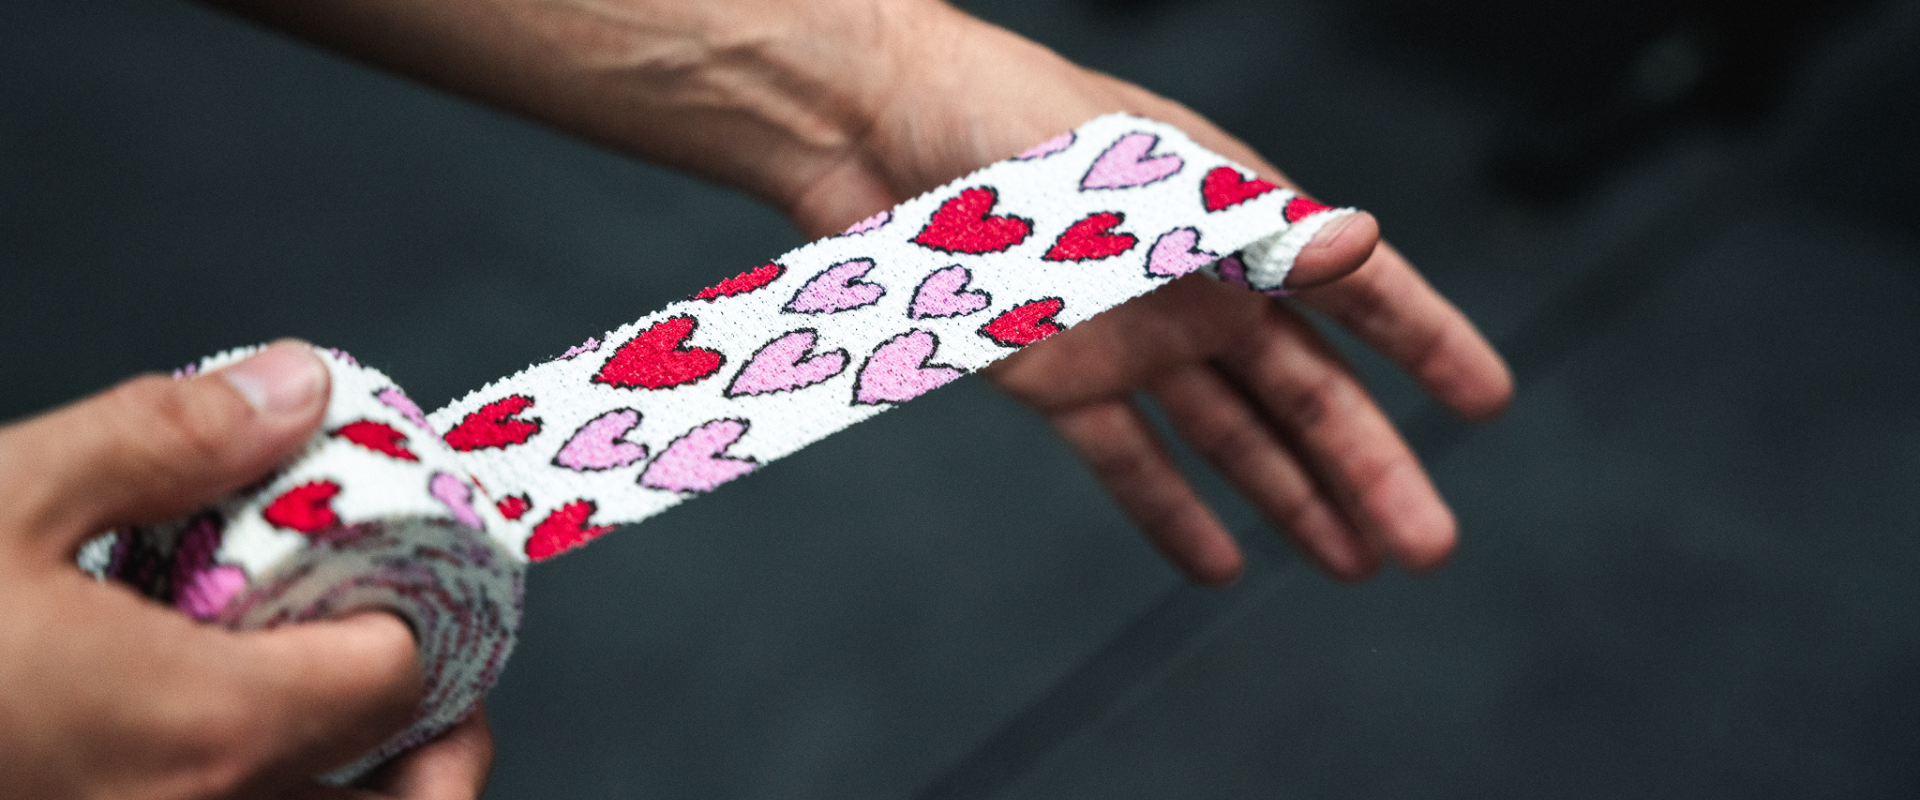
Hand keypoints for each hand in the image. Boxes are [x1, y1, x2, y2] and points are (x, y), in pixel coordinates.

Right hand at [0, 342, 491, 798]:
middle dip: (440, 734)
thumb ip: (164, 443)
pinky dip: (266, 792)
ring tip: (342, 707)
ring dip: (371, 786)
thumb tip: (294, 390)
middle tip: (417, 659)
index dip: (420, 607)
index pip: (401, 676)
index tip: (401, 557)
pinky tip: (223, 731)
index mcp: (208, 728)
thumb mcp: (1, 501)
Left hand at [775, 5, 1514, 583]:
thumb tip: (1356, 249)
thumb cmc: (1007, 122)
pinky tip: (1219, 562)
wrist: (872, 131)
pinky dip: (1169, 512)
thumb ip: (1243, 225)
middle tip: (1428, 545)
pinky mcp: (1054, 374)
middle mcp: (1194, 282)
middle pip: (1306, 391)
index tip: (1488, 400)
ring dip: (1291, 502)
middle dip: (1371, 468)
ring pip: (1232, 436)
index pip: (1354, 289)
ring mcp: (1128, 334)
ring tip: (1353, 565)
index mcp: (1234, 217)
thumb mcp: (1136, 172)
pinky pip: (1128, 458)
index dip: (1427, 342)